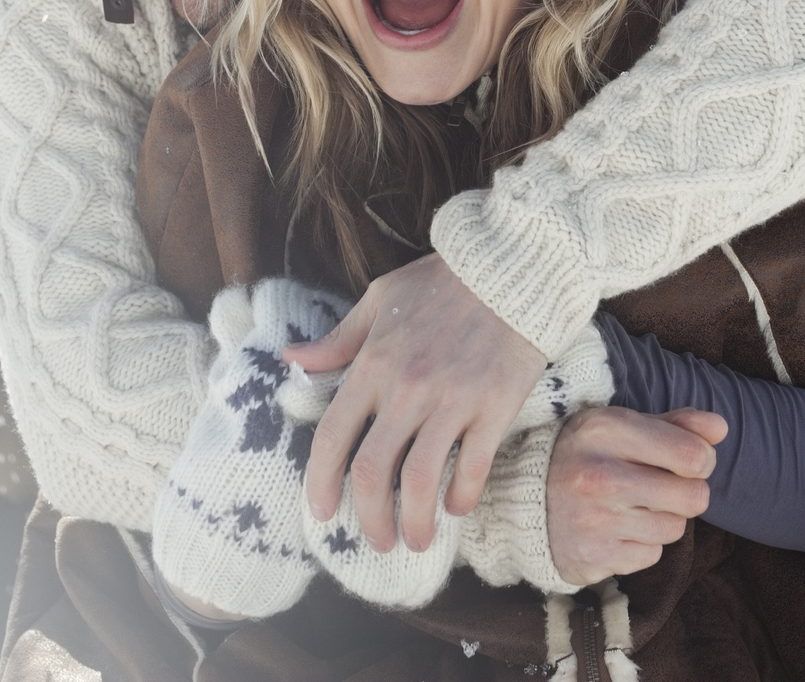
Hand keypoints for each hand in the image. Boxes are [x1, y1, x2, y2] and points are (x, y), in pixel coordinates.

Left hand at [281, 254, 546, 551]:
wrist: (513, 264)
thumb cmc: (443, 281)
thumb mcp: (379, 300)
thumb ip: (338, 340)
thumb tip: (291, 360)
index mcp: (373, 363)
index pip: (333, 436)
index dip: (321, 482)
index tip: (322, 511)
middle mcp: (407, 387)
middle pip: (373, 471)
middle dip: (369, 517)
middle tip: (375, 540)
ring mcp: (452, 399)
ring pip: (420, 480)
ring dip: (414, 521)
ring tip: (414, 540)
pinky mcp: (494, 406)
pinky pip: (473, 466)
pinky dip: (462, 496)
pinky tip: (456, 507)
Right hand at [546, 407, 722, 586]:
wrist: (521, 499)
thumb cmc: (587, 456)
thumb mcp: (622, 426)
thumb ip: (676, 425)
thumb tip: (720, 429)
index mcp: (606, 430)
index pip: (693, 455)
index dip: (701, 459)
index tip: (687, 460)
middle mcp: (599, 475)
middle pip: (693, 497)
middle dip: (689, 493)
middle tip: (666, 487)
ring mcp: (594, 520)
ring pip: (675, 528)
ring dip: (664, 519)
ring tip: (634, 506)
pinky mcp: (593, 557)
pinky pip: (651, 555)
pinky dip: (643, 544)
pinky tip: (618, 528)